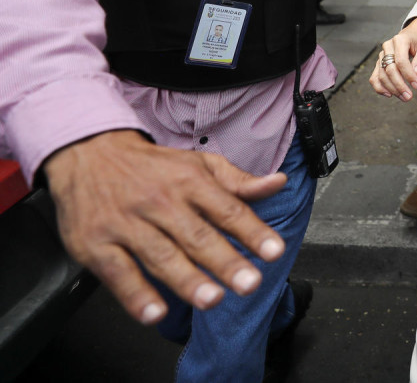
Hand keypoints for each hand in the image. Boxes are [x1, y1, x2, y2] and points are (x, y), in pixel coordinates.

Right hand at [42, 130, 286, 325]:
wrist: (88, 154)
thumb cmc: (152, 166)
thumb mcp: (198, 163)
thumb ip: (238, 181)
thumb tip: (277, 183)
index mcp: (190, 181)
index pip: (228, 209)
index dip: (253, 231)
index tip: (274, 251)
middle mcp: (160, 201)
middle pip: (197, 236)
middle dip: (225, 262)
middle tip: (249, 283)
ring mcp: (126, 223)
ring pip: (160, 255)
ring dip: (187, 280)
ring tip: (212, 299)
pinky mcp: (95, 243)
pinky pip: (118, 272)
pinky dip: (135, 294)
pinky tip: (154, 312)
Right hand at [369, 16, 416, 101]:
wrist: (411, 35)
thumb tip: (416, 74)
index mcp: (399, 40)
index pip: (401, 61)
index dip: (408, 75)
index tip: (416, 85)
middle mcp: (387, 47)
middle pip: (390, 70)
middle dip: (399, 85)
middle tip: (409, 96)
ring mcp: (381, 55)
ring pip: (381, 75)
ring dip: (392, 89)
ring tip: (403, 97)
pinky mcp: (378, 63)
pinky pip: (374, 77)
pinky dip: (380, 88)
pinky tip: (390, 94)